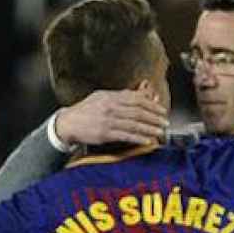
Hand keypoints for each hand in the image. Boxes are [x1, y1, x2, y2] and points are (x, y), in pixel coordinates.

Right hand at [54, 89, 168, 147]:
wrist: (68, 122)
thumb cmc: (88, 109)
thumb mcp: (104, 97)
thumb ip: (124, 95)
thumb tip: (145, 92)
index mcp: (111, 97)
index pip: (137, 99)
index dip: (152, 105)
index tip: (162, 110)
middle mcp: (110, 107)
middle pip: (138, 111)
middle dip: (155, 117)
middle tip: (165, 122)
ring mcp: (108, 121)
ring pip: (134, 124)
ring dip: (150, 128)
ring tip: (160, 131)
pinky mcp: (105, 133)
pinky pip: (126, 135)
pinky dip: (138, 138)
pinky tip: (148, 140)